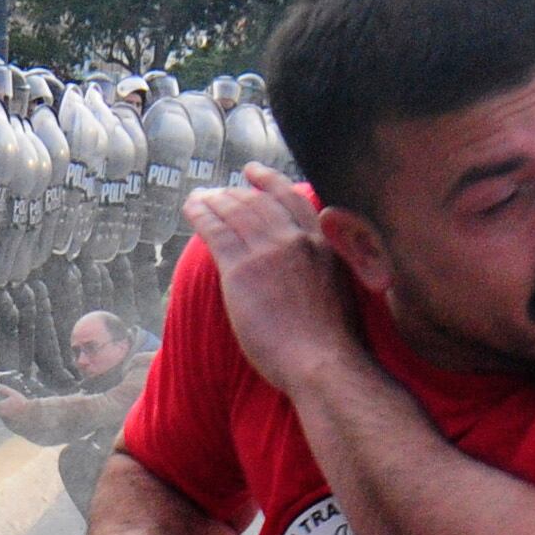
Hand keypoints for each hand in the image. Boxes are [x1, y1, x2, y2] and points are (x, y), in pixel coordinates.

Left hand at [183, 166, 360, 396]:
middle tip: (218, 191)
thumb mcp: (344, 292)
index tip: (254, 173)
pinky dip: (201, 215)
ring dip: (214, 201)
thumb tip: (311, 274)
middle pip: (259, 203)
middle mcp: (296, 240)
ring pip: (236, 213)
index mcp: (323, 244)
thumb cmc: (335, 344)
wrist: (322, 361)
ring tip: (199, 197)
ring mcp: (269, 252)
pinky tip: (191, 209)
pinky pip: (216, 231)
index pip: (292, 200)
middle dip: (235, 193)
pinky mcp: (242, 269)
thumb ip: (325, 270)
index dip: (270, 182)